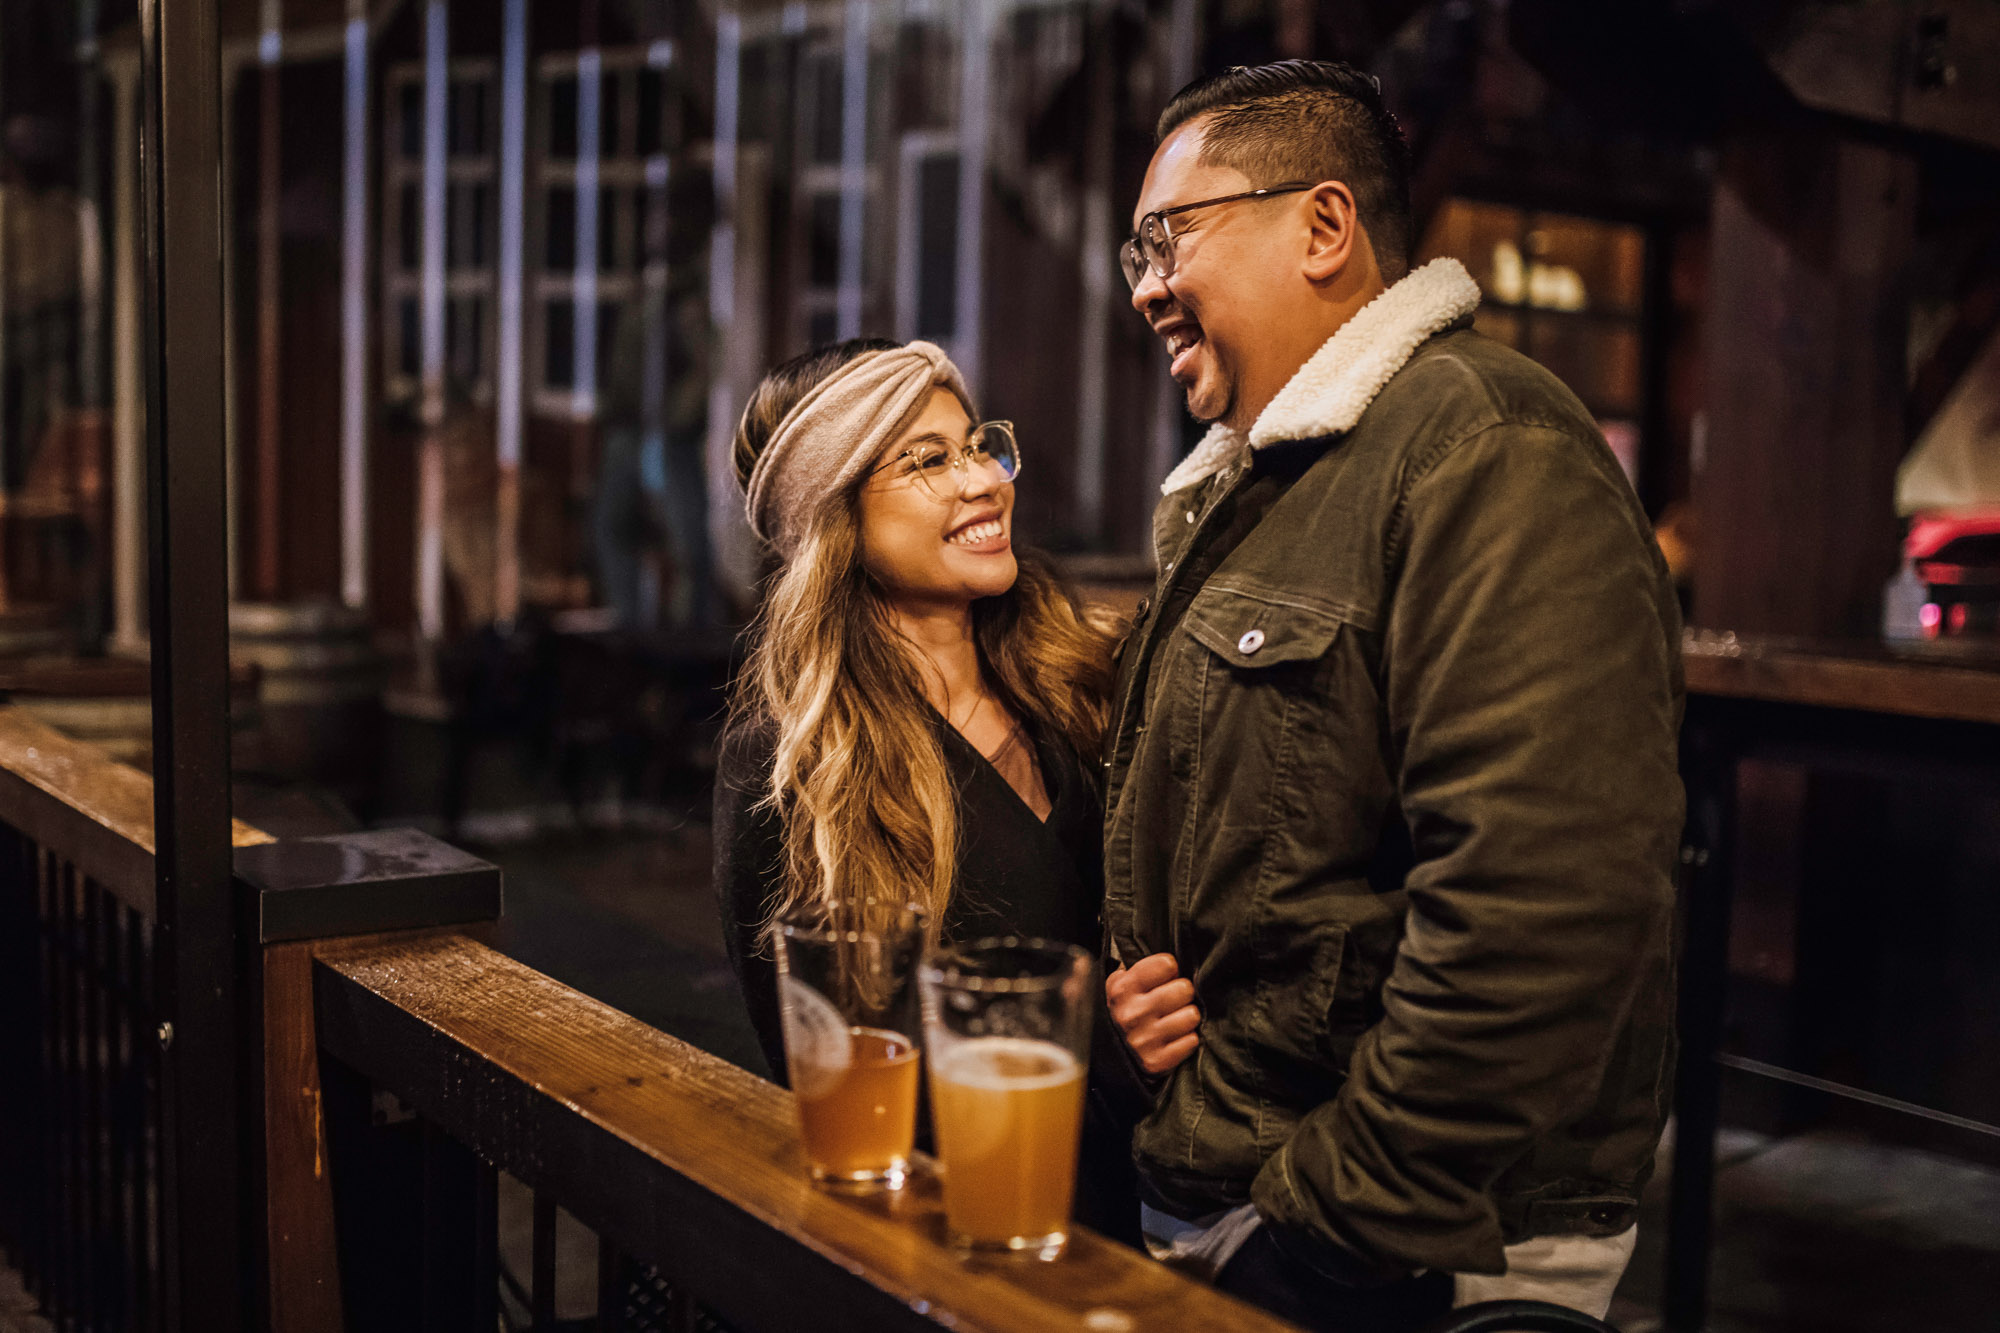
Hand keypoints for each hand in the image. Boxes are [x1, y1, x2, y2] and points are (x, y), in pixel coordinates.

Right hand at [1106, 953, 1199, 1074]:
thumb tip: (1170, 945)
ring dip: (1186, 1017)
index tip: (1165, 976)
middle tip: (1172, 1001)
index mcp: (1122, 988)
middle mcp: (1131, 1014)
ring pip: (1191, 1015)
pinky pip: (1192, 1041)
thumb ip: (1141, 965)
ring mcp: (1143, 1040)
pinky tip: (1174, 1038)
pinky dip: (1186, 1040)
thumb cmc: (1128, 1009)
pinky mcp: (1156, 1062)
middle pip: (1185, 989)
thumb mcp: (1123, 983)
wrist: (1115, 1054)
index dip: (1170, 969)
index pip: (1167, 964)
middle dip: (1182, 994)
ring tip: (1174, 1019)